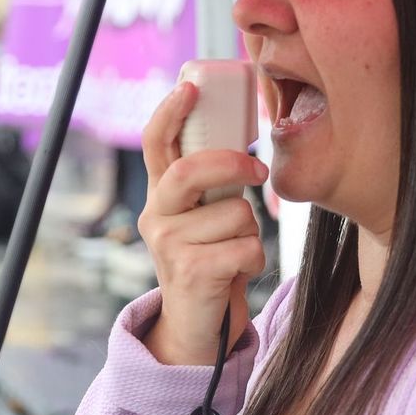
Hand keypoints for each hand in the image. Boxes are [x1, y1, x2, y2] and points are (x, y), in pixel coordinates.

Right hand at [137, 81, 268, 364]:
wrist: (199, 327)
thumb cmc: (213, 260)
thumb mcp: (206, 216)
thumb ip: (213, 184)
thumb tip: (248, 148)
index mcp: (162, 195)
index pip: (156, 144)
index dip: (170, 112)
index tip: (190, 87)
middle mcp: (157, 216)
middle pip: (192, 171)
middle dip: (234, 164)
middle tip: (259, 170)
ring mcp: (168, 246)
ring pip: (234, 213)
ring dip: (251, 232)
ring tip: (237, 249)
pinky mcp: (191, 274)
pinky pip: (246, 248)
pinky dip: (256, 259)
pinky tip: (240, 271)